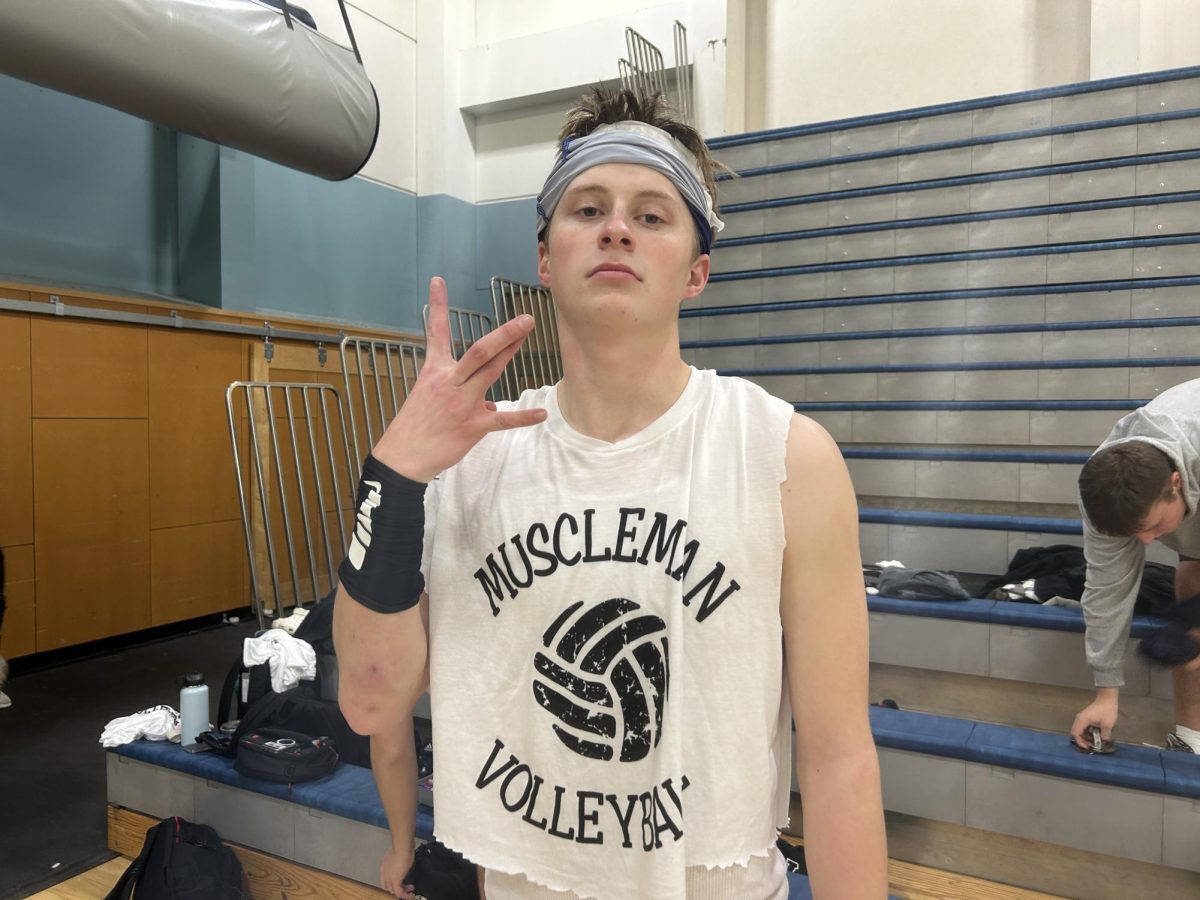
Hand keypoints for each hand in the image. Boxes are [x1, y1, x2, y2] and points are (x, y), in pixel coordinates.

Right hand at [372, 277, 546, 481]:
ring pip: (490, 372)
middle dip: (503, 334)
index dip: (438, 306)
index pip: (436, 333)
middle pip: (479, 351)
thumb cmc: (415, 427)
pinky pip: (502, 420)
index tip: (438, 281)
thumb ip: (462, 395)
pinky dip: (523, 417)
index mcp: (434, 372)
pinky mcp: (472, 426)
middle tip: (524, 319)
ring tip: (527, 335)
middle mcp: (449, 382)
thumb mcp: (429, 400)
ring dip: (510, 352)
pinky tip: (541, 414)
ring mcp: (462, 403)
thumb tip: (490, 405)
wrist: (402, 457)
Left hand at [380, 845, 415, 897]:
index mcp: (384, 867)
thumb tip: (403, 859)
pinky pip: (399, 892)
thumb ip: (398, 859)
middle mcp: (384, 874)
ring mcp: (389, 878)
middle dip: (398, 888)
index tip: (401, 882)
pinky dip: (405, 895)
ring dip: (402, 892)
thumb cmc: (402, 848)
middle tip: (408, 887)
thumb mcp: (398, 854)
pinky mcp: (395, 881)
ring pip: (393, 891)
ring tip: (410, 892)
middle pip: (388, 887)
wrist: (402, 848)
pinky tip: (411, 895)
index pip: (384, 880)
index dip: (391, 884)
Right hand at [1070, 688, 1118, 749]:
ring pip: (1079, 730)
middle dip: (1083, 741)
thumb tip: (1103, 742)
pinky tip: (1095, 735)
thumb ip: (1104, 735)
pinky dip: (1087, 733)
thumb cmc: (1106, 711)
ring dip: (1085, 737)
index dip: (1080, 742)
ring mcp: (1081, 718)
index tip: (1088, 747)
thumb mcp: (1107, 725)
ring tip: (1095, 741)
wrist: (1107, 699)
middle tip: (1092, 746)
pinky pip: (1083, 727)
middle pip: (1076, 733)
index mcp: (1082, 720)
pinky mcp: (1085, 718)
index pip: (1075, 734)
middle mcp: (1079, 719)